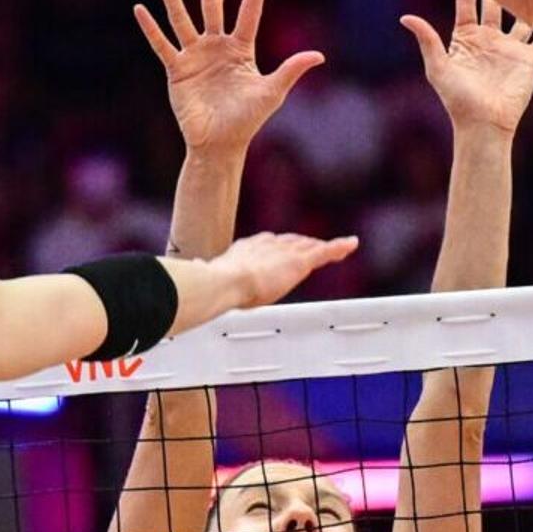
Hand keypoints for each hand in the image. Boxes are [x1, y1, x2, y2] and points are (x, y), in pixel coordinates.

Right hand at [136, 0, 321, 158]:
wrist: (220, 144)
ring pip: (181, 16)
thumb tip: (318, 55)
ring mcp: (195, 55)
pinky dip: (151, 28)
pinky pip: (162, 45)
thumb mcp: (272, 92)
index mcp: (241, 48)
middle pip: (211, 1)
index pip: (250, 10)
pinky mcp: (177, 69)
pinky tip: (140, 8)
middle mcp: (217, 45)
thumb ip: (290, 70)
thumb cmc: (248, 120)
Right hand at [175, 229, 358, 328]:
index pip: (263, 245)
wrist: (224, 283)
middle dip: (300, 245)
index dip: (272, 248)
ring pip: (307, 246)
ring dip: (320, 247)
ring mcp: (283, 253)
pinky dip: (340, 247)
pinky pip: (325, 251)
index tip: (276, 250)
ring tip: (336, 247)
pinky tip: (352, 244)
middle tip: (311, 247)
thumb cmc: (210, 288)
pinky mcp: (299, 261)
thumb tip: (180, 282)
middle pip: (288, 242)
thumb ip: (199, 283)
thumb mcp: (206, 284)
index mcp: (243, 251)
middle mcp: (265, 246)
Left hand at [405, 0, 532, 139]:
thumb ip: (427, 41)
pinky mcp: (527, 60)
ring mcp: (508, 48)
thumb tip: (406, 17)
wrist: (485, 125)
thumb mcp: (438, 68)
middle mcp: (487, 38)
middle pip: (493, 3)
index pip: (466, 1)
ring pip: (519, 16)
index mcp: (465, 37)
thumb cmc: (458, 100)